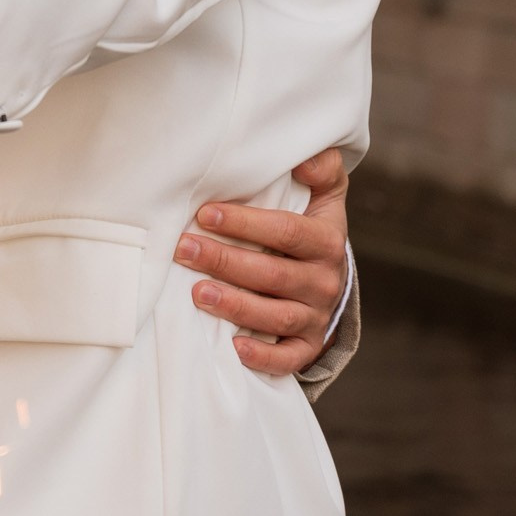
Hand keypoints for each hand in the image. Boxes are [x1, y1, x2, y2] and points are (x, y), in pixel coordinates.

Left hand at [175, 147, 350, 379]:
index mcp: (326, 241)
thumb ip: (322, 170)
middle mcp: (324, 281)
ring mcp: (316, 317)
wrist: (331, 278)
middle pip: (272, 274)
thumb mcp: (325, 196)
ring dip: (235, 305)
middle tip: (183, 249)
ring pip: (275, 316)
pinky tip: (232, 346)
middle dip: (225, 261)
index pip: (285, 231)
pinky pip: (287, 358)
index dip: (246, 224)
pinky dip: (262, 356)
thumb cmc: (311, 229)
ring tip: (196, 293)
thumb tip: (307, 157)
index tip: (205, 214)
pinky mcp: (308, 345)